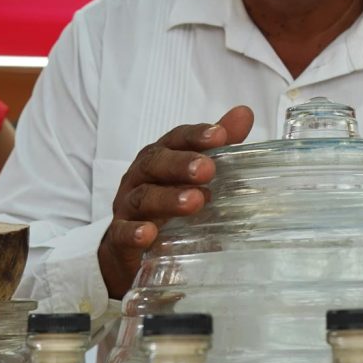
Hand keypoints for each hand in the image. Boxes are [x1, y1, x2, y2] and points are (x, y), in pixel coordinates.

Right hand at [99, 105, 253, 297]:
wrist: (131, 249)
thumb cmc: (168, 202)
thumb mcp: (193, 175)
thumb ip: (217, 147)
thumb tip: (244, 113)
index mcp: (161, 157)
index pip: (176, 140)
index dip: (196, 136)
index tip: (219, 135)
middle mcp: (141, 177)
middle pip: (156, 164)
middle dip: (180, 164)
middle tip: (207, 170)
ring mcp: (127, 207)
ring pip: (143, 197)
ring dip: (167, 198)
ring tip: (194, 202)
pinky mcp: (118, 240)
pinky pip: (122, 233)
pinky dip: (133, 232)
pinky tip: (148, 235)